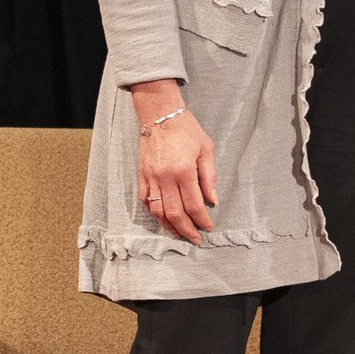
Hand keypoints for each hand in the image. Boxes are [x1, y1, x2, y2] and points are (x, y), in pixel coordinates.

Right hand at [130, 80, 216, 243]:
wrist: (160, 115)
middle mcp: (165, 177)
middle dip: (186, 229)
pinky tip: (163, 218)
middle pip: (175, 213)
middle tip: (195, 239)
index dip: (201, 219)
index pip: (194, 204)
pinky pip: (145, 200)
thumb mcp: (206, 149)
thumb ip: (209, 177)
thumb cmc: (186, 129)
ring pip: (157, 210)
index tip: (208, 227)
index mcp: (184, 171)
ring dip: (168, 225)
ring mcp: (151, 177)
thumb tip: (213, 200)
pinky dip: (154, 212)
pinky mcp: (142, 175)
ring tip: (179, 234)